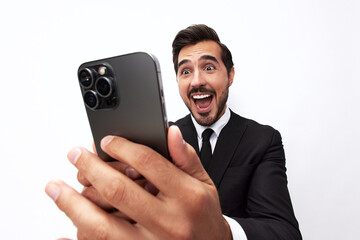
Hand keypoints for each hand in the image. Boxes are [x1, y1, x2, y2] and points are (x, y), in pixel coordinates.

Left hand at [45, 126, 231, 238]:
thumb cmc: (203, 216)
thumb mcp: (204, 184)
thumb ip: (186, 158)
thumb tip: (170, 133)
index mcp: (186, 197)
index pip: (147, 163)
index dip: (121, 147)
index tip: (106, 142)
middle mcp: (168, 222)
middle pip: (118, 190)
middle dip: (90, 168)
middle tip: (75, 155)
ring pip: (101, 225)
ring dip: (73, 204)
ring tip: (57, 188)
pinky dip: (79, 237)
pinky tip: (67, 225)